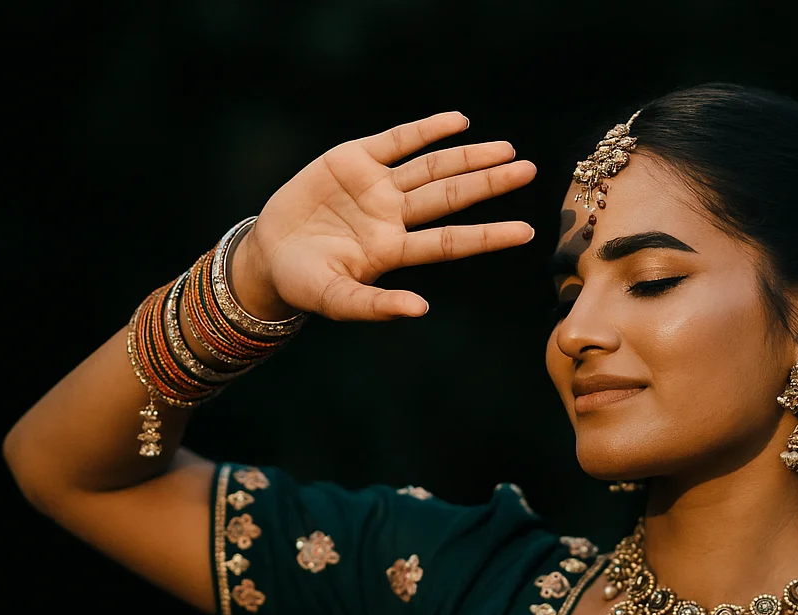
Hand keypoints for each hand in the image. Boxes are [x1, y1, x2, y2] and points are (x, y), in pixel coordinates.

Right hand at [229, 111, 536, 321]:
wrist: (268, 255)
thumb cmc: (305, 284)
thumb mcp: (337, 300)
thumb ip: (375, 306)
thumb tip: (420, 310)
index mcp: (393, 250)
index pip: (451, 241)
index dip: (488, 235)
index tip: (526, 232)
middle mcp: (393, 216)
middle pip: (450, 196)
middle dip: (488, 183)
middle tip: (528, 171)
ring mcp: (377, 186)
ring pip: (432, 168)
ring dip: (468, 156)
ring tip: (506, 149)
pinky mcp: (354, 159)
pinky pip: (398, 141)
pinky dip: (427, 130)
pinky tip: (459, 122)